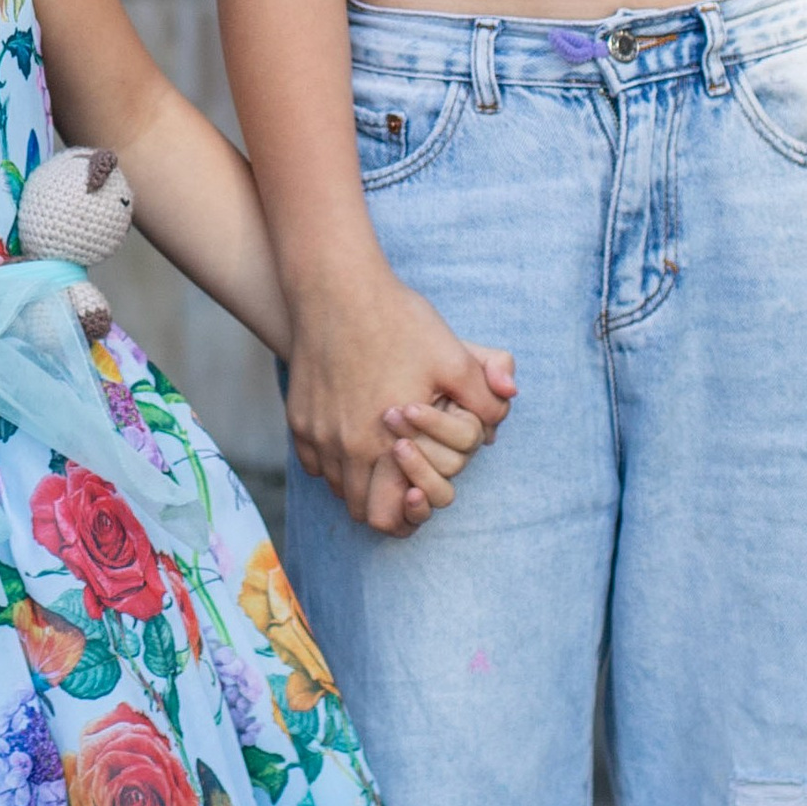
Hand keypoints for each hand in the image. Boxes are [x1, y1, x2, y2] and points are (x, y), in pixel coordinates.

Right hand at [285, 270, 516, 533]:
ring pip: (334, 483)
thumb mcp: (453, 357)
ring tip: (377, 451)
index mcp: (385, 447)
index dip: (406, 516)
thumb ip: (486, 395)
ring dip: (355, 478)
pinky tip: (349, 429)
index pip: (387, 519)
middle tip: (400, 473)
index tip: (416, 493)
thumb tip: (509, 403)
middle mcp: (344, 448)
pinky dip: (330, 456)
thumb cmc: (396, 321)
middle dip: (382, 500)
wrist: (335, 286)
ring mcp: (316, 432)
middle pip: (358, 508)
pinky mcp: (297, 415)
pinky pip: (312, 458)